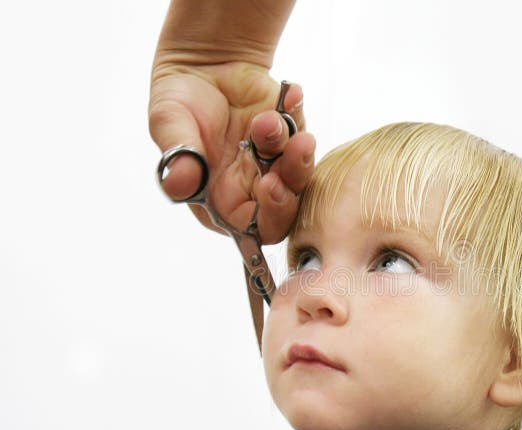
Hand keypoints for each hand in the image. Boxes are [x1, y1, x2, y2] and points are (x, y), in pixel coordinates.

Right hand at [149, 53, 315, 243]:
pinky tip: (288, 93)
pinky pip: (303, 130)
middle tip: (290, 152)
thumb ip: (179, 156)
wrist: (202, 61)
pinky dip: (296, 112)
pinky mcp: (291, 134)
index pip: (253, 227)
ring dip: (293, 148)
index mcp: (220, 199)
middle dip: (292, 181)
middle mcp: (251, 186)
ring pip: (300, 170)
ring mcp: (274, 160)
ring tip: (270, 118)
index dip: (268, 216)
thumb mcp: (169, 123)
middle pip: (286, 204)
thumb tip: (178, 184)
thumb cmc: (180, 99)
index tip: (270, 185)